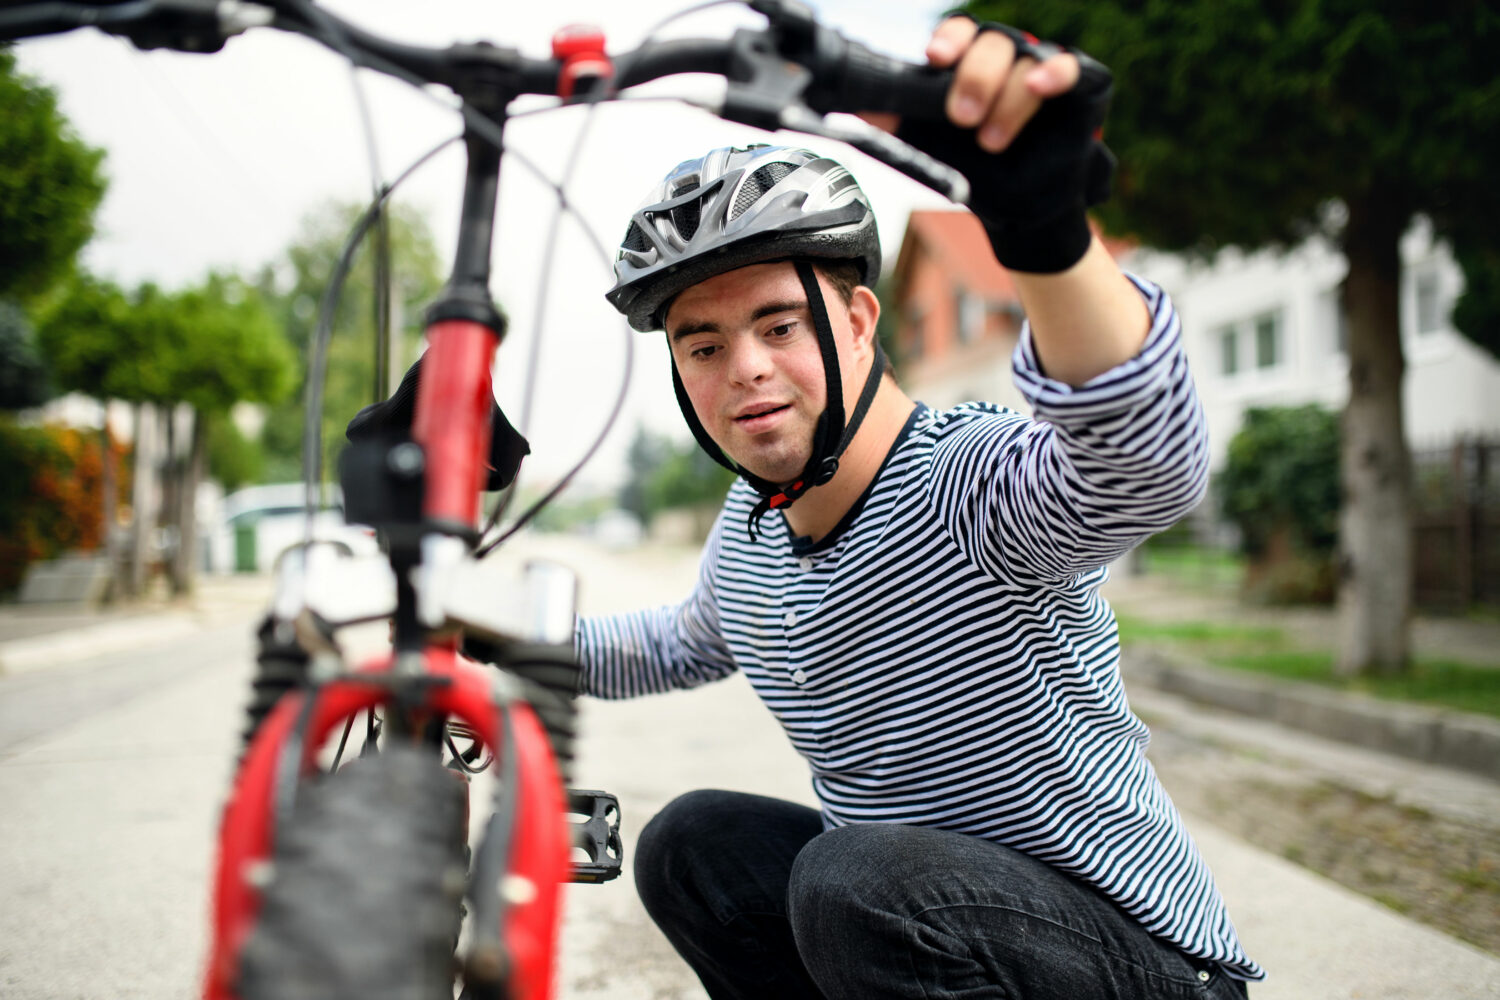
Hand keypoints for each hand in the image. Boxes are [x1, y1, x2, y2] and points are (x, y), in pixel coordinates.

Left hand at [871, 16, 1114, 274]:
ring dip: (1008, 98)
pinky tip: (1042, 85)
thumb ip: (895, 124)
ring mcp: (1044, 68)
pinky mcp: (1080, 85)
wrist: (1020, 209)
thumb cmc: (978, 169)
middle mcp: (1007, 58)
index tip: (934, 60)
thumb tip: (853, 109)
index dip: (948, 41)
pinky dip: (1056, 73)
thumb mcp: (932, 149)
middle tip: (962, 118)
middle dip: (975, 79)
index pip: (959, 35)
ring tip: (992, 139)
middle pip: (991, 43)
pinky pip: (1072, 67)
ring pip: (1026, 60)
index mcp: (969, 64)